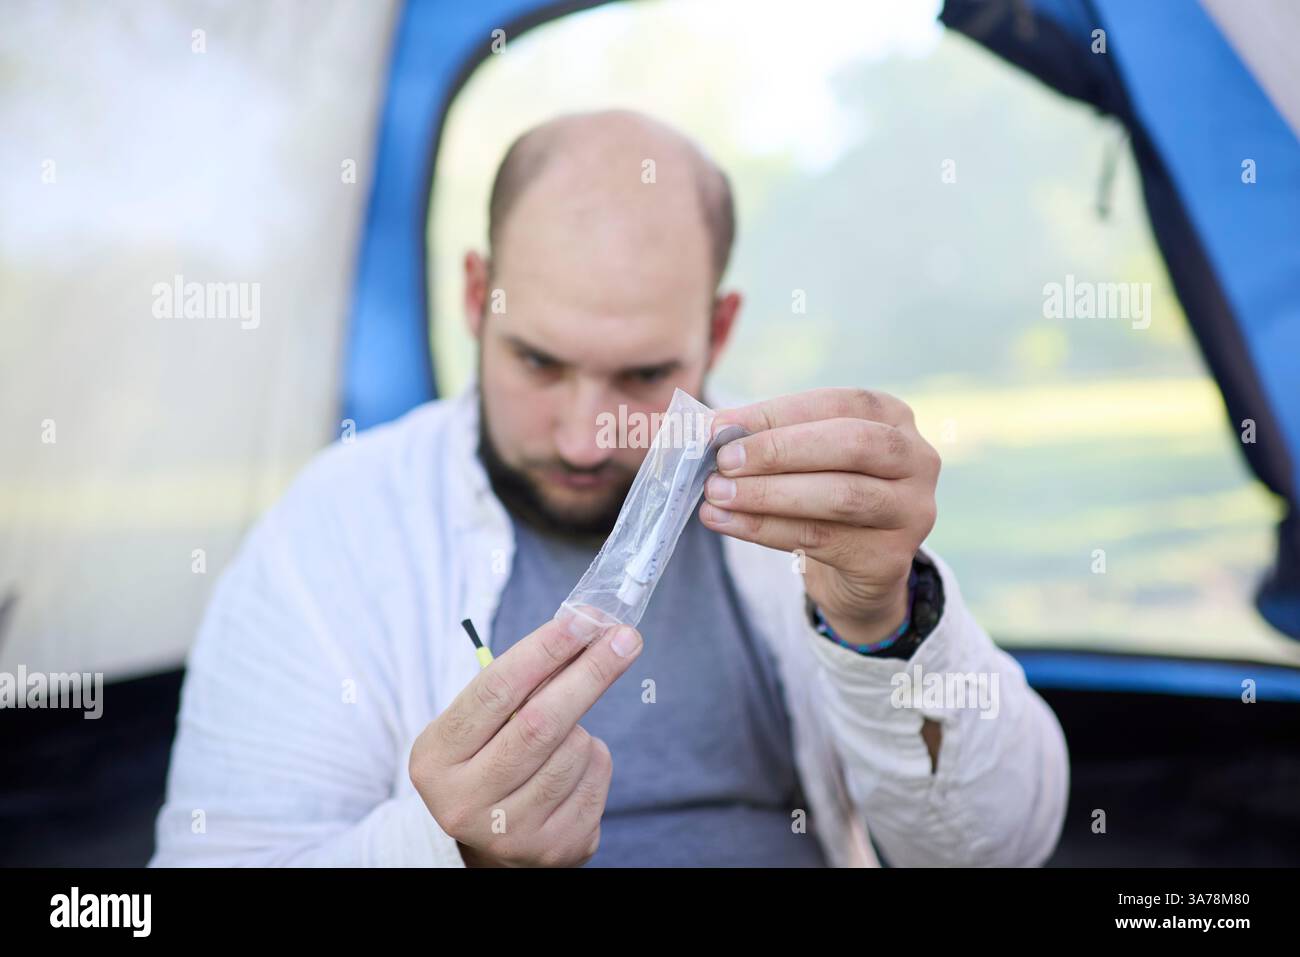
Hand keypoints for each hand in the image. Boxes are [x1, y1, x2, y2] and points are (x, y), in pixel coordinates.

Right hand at [409, 618, 642, 866]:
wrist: (492, 839)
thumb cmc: (490, 757)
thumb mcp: (481, 723)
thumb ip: (521, 684)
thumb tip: (586, 626)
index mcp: (435, 758)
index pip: (494, 691)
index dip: (543, 650)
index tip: (583, 619)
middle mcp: (464, 801)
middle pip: (540, 723)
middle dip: (589, 673)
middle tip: (624, 637)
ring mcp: (510, 833)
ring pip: (574, 750)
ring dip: (583, 727)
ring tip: (563, 734)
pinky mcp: (555, 849)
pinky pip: (595, 778)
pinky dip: (594, 758)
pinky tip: (573, 766)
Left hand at [702, 387, 939, 643]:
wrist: (859, 566)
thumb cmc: (825, 491)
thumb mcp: (806, 457)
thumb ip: (769, 438)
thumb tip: (709, 428)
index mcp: (894, 418)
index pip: (836, 404)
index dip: (775, 413)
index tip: (717, 425)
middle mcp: (917, 459)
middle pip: (851, 445)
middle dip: (779, 451)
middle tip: (722, 461)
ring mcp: (911, 511)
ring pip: (839, 497)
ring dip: (768, 494)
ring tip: (716, 494)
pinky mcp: (891, 558)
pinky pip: (821, 539)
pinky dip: (765, 529)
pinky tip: (726, 522)